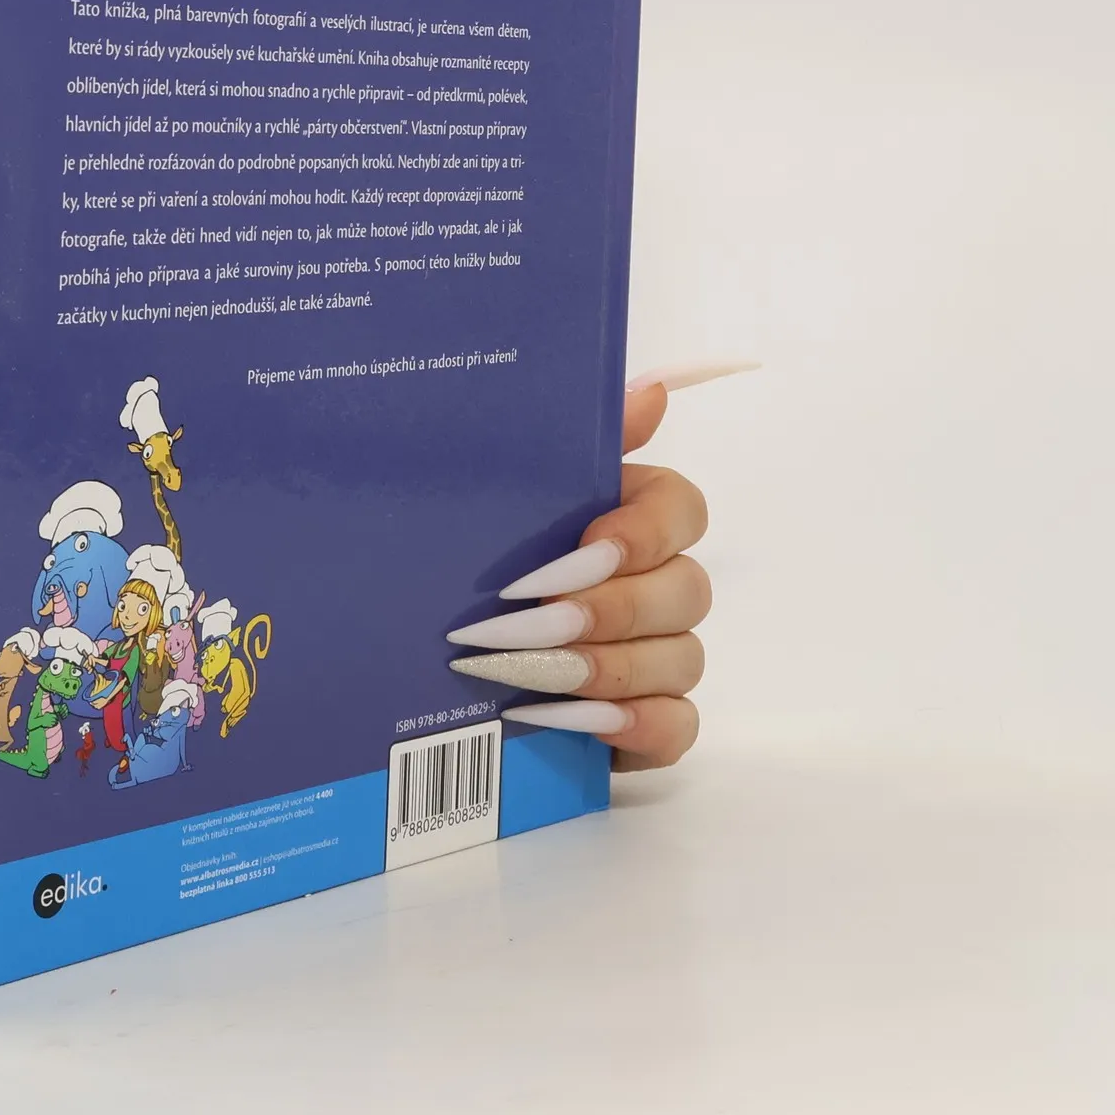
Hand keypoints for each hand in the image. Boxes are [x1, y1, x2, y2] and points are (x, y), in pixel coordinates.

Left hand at [448, 368, 736, 771]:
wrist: (427, 654)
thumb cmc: (477, 560)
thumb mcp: (506, 495)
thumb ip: (572, 443)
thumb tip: (652, 388)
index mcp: (632, 518)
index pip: (683, 510)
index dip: (645, 531)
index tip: (585, 545)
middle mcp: (660, 585)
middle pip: (687, 590)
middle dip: (608, 607)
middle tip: (529, 619)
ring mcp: (662, 658)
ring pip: (682, 659)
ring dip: (608, 666)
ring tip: (531, 674)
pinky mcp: (652, 723)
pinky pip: (679, 727)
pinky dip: (634, 726)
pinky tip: (572, 718)